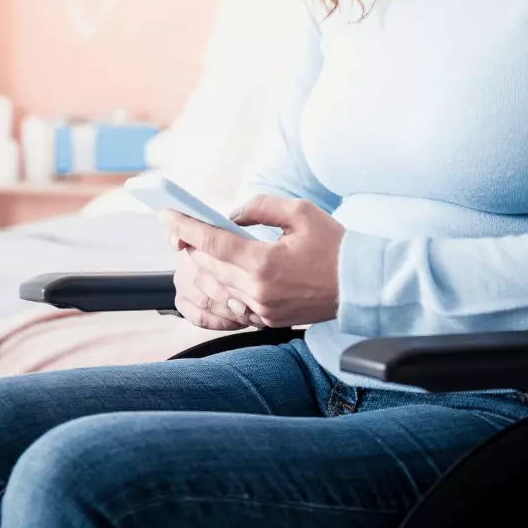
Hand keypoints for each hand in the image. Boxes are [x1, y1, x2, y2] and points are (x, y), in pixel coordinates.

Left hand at [161, 195, 345, 328]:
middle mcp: (259, 291)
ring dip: (201, 268)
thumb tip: (231, 216)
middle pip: (207, 267)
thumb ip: (260, 207)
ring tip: (194, 250)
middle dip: (189, 246)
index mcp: (265, 262)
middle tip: (178, 229)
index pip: (212, 242)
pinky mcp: (268, 320)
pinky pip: (230, 307)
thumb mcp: (300, 211)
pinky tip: (214, 277)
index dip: (185, 227)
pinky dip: (218, 290)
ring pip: (215, 289)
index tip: (166, 215)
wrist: (361, 285)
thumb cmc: (334, 245)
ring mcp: (262, 310)